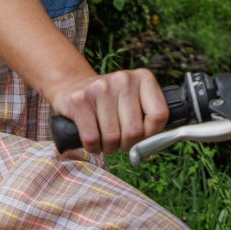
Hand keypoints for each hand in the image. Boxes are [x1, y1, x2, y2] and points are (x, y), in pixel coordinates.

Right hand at [49, 67, 169, 154]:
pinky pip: (92, 138)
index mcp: (143, 78)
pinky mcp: (80, 99)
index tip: (141, 137)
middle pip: (134, 131)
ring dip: (108, 147)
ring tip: (105, 140)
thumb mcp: (133, 103)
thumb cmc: (109, 103)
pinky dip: (92, 147)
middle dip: (126, 145)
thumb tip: (150, 151)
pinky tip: (92, 141)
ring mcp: (101, 87)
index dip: (151, 135)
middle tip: (119, 142)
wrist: (71, 86)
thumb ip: (147, 121)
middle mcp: (124, 79)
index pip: (159, 115)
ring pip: (113, 137)